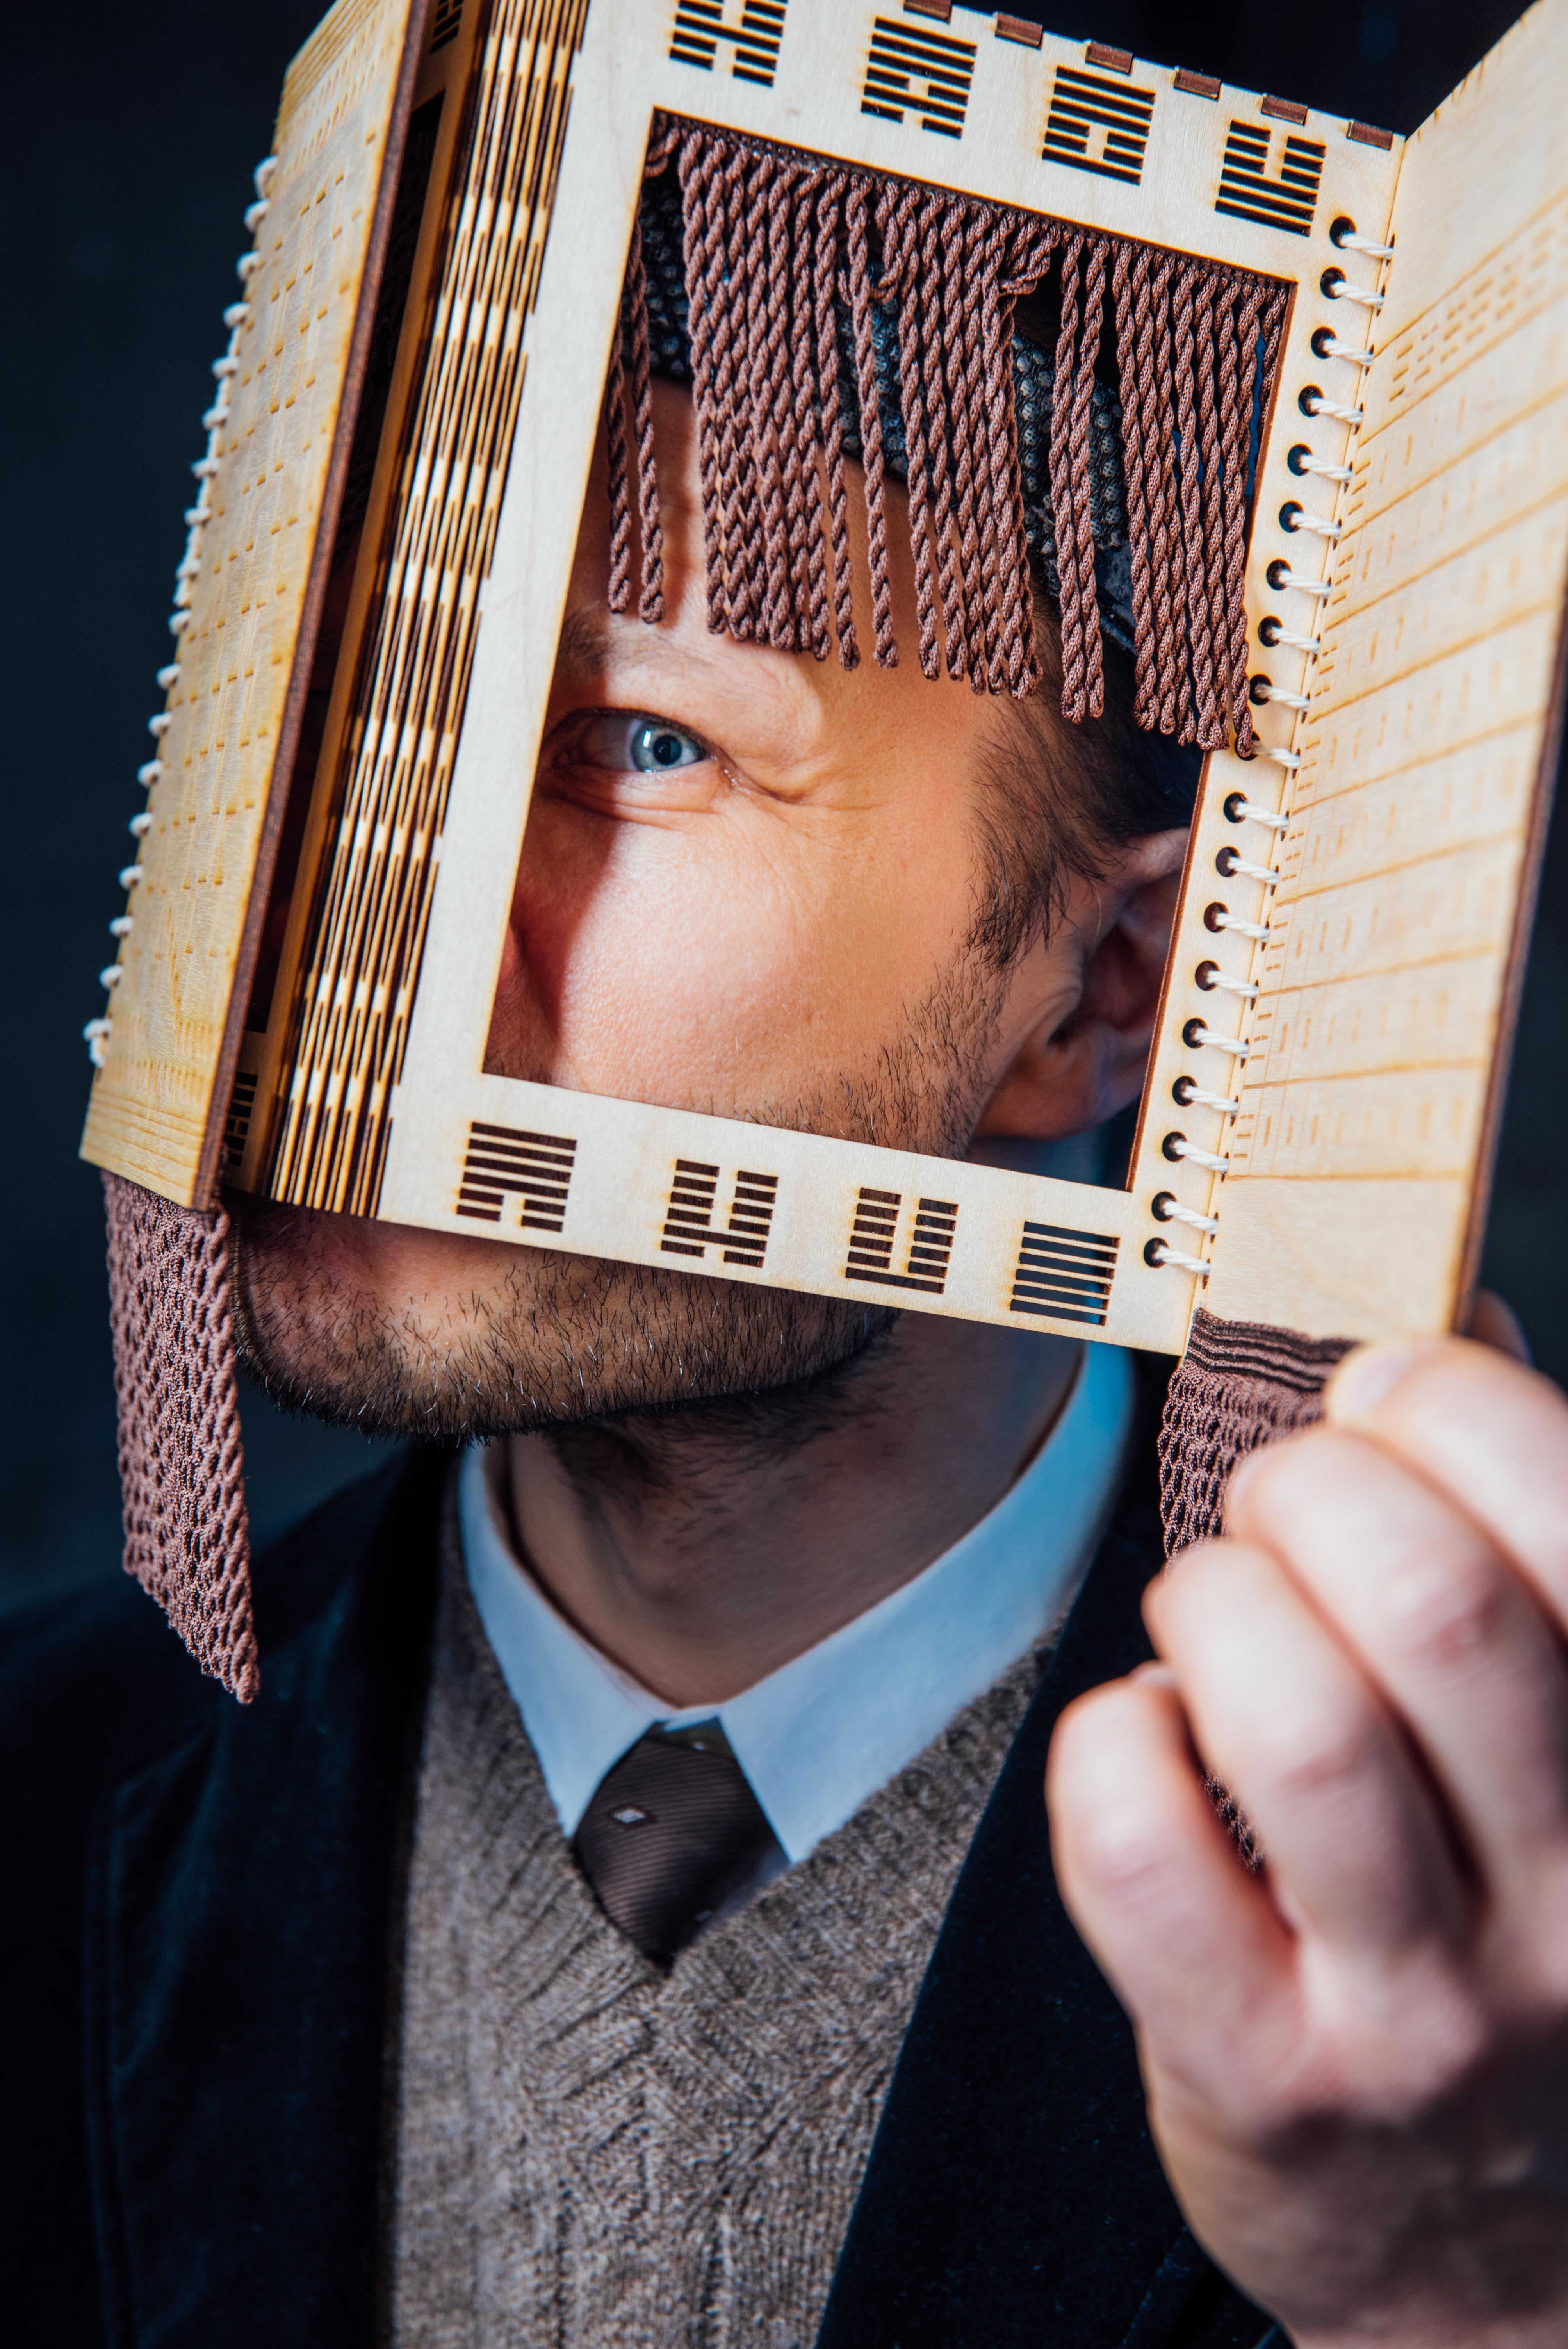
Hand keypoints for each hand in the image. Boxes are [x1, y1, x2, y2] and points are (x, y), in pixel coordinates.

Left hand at [1047, 1327, 1567, 2348]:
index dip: (1452, 1402)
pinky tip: (1144, 1745)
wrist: (1495, 2263)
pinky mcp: (1269, 2080)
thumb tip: (1452, 1320)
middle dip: (1311, 1489)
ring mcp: (1431, 2009)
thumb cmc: (1513, 1926)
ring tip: (1208, 1618)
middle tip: (1275, 1502)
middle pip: (1436, 1605)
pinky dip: (1112, 1751)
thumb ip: (1527, 1547)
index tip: (1377, 1383)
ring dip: (1213, 1611)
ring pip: (1295, 1722)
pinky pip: (1146, 1856)